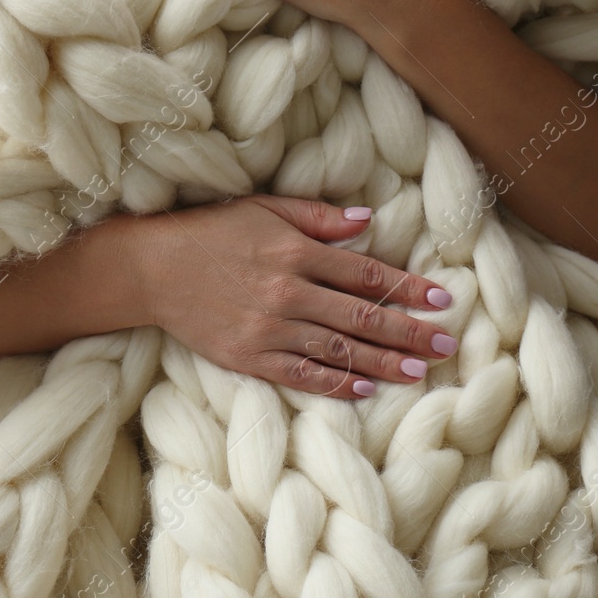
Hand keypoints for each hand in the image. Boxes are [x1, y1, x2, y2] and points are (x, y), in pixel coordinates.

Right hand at [134, 194, 458, 397]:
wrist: (151, 269)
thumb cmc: (210, 232)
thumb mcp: (264, 209)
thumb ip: (318, 216)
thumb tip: (369, 220)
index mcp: (295, 252)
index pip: (366, 274)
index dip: (407, 288)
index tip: (441, 300)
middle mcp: (287, 293)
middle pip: (362, 317)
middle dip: (409, 331)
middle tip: (446, 344)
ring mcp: (268, 329)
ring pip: (339, 350)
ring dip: (383, 362)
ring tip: (419, 370)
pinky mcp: (249, 357)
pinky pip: (301, 374)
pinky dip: (336, 383)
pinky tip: (365, 389)